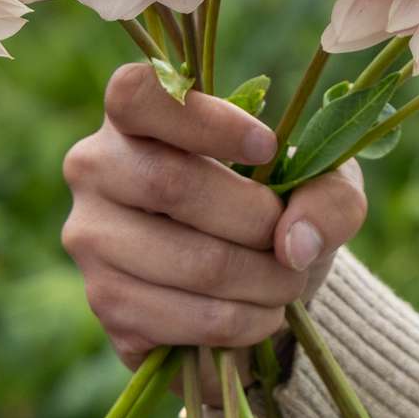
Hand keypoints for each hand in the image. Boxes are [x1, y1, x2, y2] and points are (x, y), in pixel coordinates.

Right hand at [62, 61, 367, 400]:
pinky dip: (240, 322)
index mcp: (132, 111)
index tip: (269, 148)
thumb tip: (295, 242)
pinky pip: (180, 319)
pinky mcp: (103, 304)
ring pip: (186, 261)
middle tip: (290, 237)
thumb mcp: (319, 180)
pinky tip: (262, 313)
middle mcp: (94, 166)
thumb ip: (328, 194)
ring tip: (289, 280)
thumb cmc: (272, 200)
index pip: (140, 95)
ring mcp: (90, 237)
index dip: (207, 122)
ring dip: (259, 280)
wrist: (247, 276)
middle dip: (253, 217)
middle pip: (170, 184)